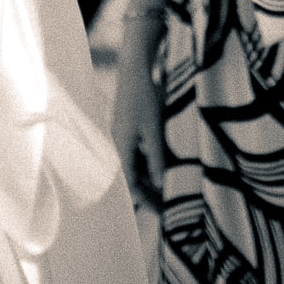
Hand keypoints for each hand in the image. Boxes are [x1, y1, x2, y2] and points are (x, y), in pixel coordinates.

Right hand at [110, 14, 167, 208]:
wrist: (134, 70)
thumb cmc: (144, 98)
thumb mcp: (154, 129)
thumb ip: (156, 158)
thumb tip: (159, 184)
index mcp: (120, 149)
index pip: (131, 185)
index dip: (146, 201)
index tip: (163, 213)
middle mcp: (117, 147)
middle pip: (131, 180)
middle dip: (148, 195)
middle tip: (167, 209)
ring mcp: (121, 139)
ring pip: (134, 169)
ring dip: (148, 181)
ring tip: (166, 194)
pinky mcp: (127, 132)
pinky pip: (136, 156)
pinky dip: (148, 166)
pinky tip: (161, 170)